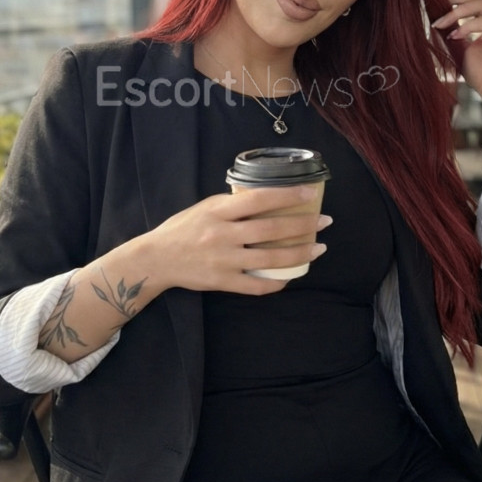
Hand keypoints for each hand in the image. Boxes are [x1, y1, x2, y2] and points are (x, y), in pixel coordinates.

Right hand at [140, 186, 330, 295]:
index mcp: (218, 211)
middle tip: (324, 222)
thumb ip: (233, 205)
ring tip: (319, 248)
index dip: (287, 196)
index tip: (310, 194)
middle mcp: (222, 234)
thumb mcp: (205, 207)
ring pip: (270, 259)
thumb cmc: (183, 228)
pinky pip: (256, 286)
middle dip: (302, 225)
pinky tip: (292, 276)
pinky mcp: (222, 282)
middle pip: (270, 230)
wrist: (157, 258)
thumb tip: (267, 199)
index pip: (259, 200)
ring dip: (299, 254)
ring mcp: (223, 260)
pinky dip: (277, 283)